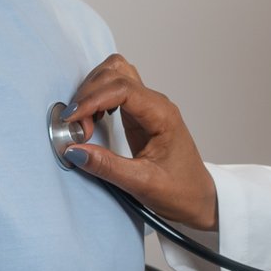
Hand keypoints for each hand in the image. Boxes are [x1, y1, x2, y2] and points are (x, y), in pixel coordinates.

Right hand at [59, 55, 219, 229]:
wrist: (198, 198)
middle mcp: (155, 104)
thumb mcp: (143, 184)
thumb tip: (74, 150)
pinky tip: (92, 120)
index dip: (93, 99)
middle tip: (77, 128)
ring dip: (92, 92)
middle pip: (116, 72)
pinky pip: (114, 91)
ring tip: (83, 123)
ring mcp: (147, 106)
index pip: (123, 89)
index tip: (72, 120)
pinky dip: (97, 98)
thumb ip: (108, 166)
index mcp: (162, 115)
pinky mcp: (138, 114)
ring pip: (114, 75)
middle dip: (89, 94)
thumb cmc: (181, 191)